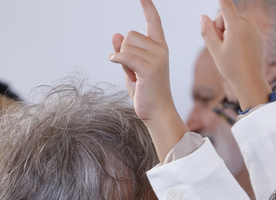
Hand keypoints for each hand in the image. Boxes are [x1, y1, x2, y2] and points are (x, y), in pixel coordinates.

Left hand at [109, 0, 186, 159]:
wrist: (157, 112)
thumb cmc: (147, 92)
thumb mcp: (132, 69)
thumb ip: (125, 52)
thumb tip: (116, 34)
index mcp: (159, 47)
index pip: (154, 21)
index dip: (148, 6)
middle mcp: (160, 49)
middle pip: (130, 35)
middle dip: (124, 50)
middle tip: (133, 71)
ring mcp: (157, 58)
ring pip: (126, 46)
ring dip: (122, 60)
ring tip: (134, 76)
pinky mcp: (149, 68)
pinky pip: (125, 55)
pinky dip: (117, 58)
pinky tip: (114, 62)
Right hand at [200, 0, 270, 110]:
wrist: (251, 83)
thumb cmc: (232, 68)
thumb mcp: (214, 50)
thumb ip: (207, 31)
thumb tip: (202, 16)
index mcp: (237, 26)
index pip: (225, 3)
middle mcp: (248, 24)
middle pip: (227, 15)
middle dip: (220, 26)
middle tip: (221, 45)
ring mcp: (255, 30)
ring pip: (236, 23)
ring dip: (229, 32)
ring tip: (230, 51)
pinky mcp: (259, 36)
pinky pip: (244, 30)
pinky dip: (239, 36)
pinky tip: (239, 52)